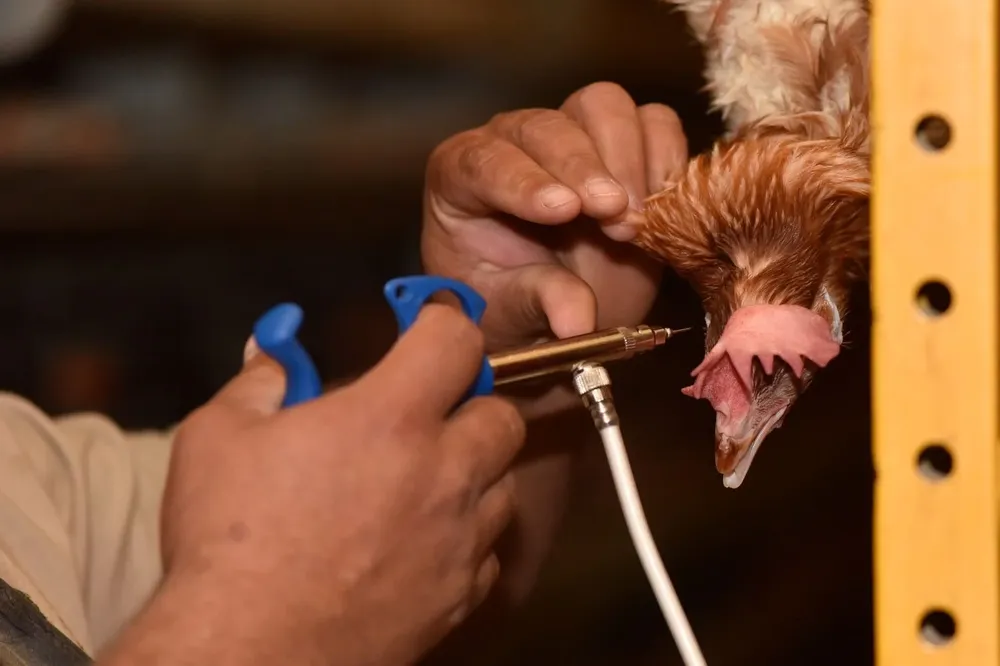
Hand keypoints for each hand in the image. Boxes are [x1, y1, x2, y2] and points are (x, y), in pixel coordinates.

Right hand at [147, 306, 524, 665]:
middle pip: (502, 412)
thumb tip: (278, 354)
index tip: (425, 329)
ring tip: (422, 482)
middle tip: (423, 415)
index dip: (442, 324)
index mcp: (389, 419)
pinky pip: (488, 549)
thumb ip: (262, 382)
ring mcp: (460, 538)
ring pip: (504, 481)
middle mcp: (443, 472)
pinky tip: (421, 541)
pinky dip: (465, 536)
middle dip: (470, 402)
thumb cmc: (228, 541)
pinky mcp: (461, 594)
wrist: (250, 655)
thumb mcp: (217, 438)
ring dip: (473, 470)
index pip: (457, 339)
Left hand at [422, 82, 688, 363]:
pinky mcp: (628, 144)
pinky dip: (666, 159)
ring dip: (627, 160)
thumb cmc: (512, 309)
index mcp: (461, 177)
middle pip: (548, 125)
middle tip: (613, 218)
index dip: (523, 180)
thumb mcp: (510, 315)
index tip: (561, 210)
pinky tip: (660, 209)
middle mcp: (514, 144)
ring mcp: (572, 136)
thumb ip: (537, 303)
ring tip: (633, 224)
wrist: (557, 315)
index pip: (483, 161)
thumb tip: (577, 320)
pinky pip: (655, 123)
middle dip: (583, 169)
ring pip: (602, 107)